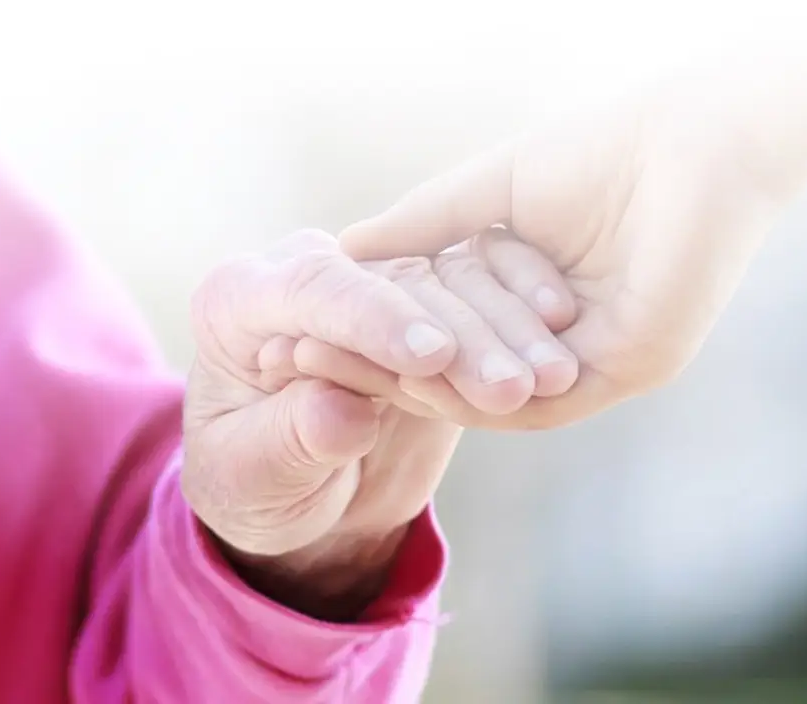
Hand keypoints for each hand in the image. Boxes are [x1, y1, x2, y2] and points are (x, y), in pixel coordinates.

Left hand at [181, 229, 575, 618]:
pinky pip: (485, 302)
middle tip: (514, 388)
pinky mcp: (431, 308)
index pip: (316, 290)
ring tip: (556, 381)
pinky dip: (526, 324)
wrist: (287, 495)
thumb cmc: (252, 484)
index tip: (431, 357)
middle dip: (461, 335)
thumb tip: (341, 414)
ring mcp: (377, 285)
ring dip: (508, 332)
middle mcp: (312, 273)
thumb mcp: (253, 477)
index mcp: (242, 297)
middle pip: (397, 286)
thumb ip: (291, 440)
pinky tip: (564, 356)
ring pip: (453, 287)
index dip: (376, 321)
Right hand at [337, 35, 806, 429]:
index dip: (373, 342)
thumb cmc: (597, 155)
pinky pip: (540, 399)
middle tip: (312, 364)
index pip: (438, 343)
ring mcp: (592, 366)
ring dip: (428, 379)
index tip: (300, 339)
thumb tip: (335, 258)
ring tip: (361, 362)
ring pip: (491, 392)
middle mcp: (556, 349)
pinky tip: (425, 364)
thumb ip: (416, 233)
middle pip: (457, 375)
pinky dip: (478, 386)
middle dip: (387, 367)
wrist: (690, 143)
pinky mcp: (626, 368)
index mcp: (527, 313)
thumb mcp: (480, 198)